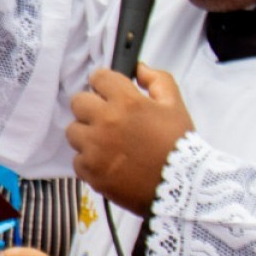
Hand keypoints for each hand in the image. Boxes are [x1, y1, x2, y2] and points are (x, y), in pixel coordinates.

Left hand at [66, 64, 193, 216]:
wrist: (182, 187)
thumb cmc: (179, 145)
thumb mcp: (175, 105)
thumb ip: (157, 80)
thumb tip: (138, 68)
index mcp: (126, 102)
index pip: (98, 77)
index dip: (105, 84)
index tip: (109, 92)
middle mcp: (105, 121)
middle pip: (78, 102)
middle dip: (92, 107)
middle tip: (107, 118)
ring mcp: (94, 147)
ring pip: (73, 131)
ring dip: (87, 134)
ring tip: (107, 143)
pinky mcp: (90, 170)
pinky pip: (77, 159)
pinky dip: (89, 161)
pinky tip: (108, 162)